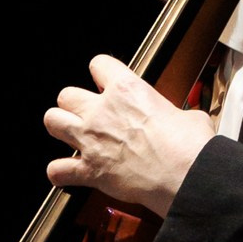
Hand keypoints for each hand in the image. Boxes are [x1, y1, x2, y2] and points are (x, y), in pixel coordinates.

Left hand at [44, 53, 215, 215]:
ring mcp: (91, 140)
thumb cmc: (190, 147)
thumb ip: (173, 115)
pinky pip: (56, 169)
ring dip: (60, 127)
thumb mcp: (189, 117)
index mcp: (127, 91)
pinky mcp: (89, 170)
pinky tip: (67, 173)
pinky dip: (60, 173)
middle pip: (66, 94)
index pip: (99, 64)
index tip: (105, 81)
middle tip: (87, 113)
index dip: (102, 72)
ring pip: (52, 121)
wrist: (186, 177)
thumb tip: (181, 123)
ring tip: (71, 135)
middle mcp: (102, 112)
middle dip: (74, 104)